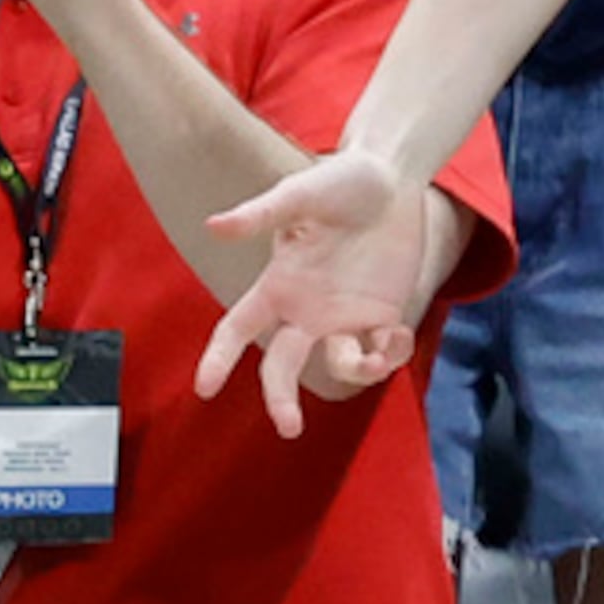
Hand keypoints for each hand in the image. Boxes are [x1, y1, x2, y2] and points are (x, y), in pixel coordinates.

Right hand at [196, 152, 429, 436]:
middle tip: (289, 427)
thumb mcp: (299, 193)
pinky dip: (390, 355)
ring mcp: (343, 316)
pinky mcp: (380, 315)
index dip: (218, 358)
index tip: (204, 389)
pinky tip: (399, 335)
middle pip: (281, 366)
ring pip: (339, 364)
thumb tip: (213, 225)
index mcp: (277, 284)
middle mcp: (305, 310)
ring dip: (354, 370)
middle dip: (280, 398)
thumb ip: (261, 214)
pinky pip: (381, 353)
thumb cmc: (340, 179)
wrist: (392, 176)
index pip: (237, 328)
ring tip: (374, 358)